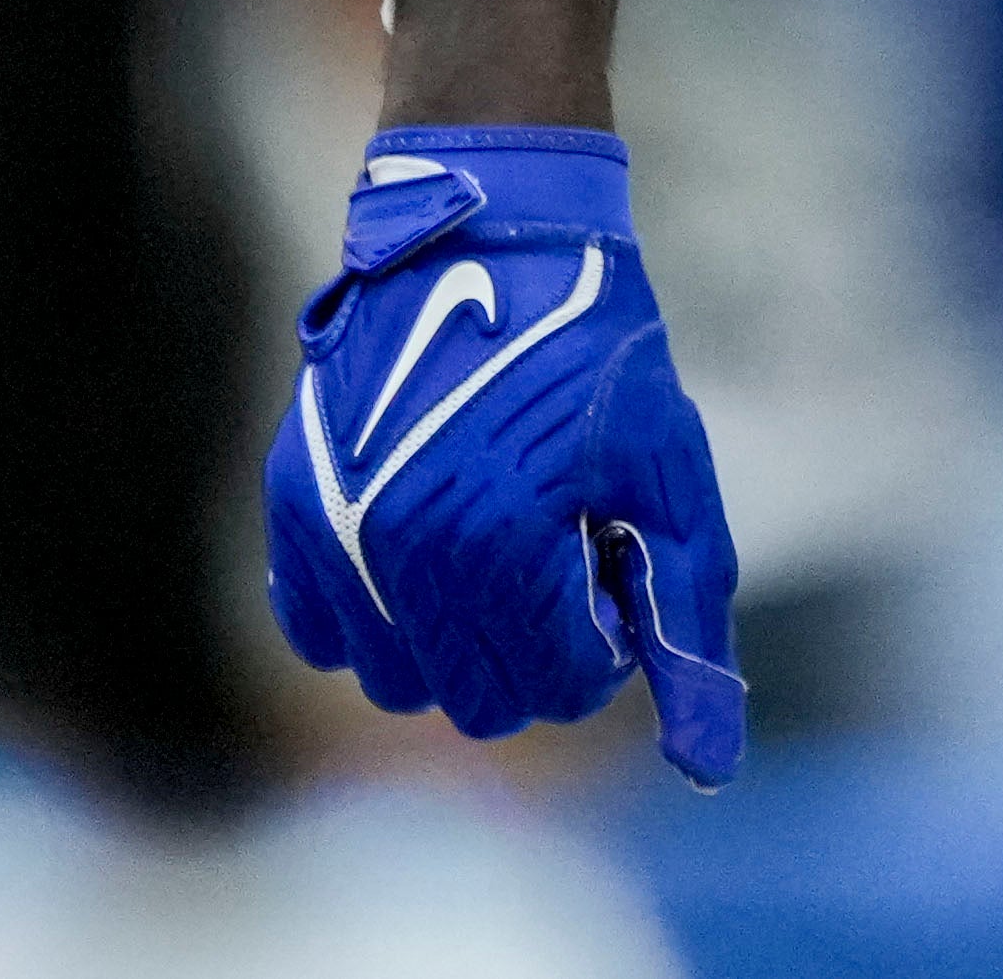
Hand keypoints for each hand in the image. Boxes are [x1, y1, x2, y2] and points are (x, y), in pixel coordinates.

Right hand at [264, 125, 748, 780]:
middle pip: (476, 701)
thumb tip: (709, 762)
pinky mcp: (293, 510)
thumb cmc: (594, 356)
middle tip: (557, 562)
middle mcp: (406, 554)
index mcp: (505, 545)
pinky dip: (375, 617)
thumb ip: (686, 619)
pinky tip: (423, 552)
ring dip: (454, 643)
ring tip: (495, 552)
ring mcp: (338, 534)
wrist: (488, 240)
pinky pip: (324, 634)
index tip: (606, 575)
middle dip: (532, 651)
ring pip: (397, 682)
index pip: (556, 689)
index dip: (600, 643)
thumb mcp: (669, 477)